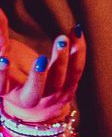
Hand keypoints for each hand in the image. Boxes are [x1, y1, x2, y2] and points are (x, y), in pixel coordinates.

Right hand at [0, 11, 86, 126]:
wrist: (37, 104)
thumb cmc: (14, 73)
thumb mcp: (7, 59)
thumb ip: (1, 43)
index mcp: (8, 91)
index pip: (1, 86)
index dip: (1, 74)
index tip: (4, 59)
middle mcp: (29, 99)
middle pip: (34, 92)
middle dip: (38, 77)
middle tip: (40, 59)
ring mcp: (51, 96)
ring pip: (60, 80)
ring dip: (62, 59)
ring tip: (62, 39)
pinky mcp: (69, 88)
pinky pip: (77, 69)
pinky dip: (78, 50)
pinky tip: (76, 32)